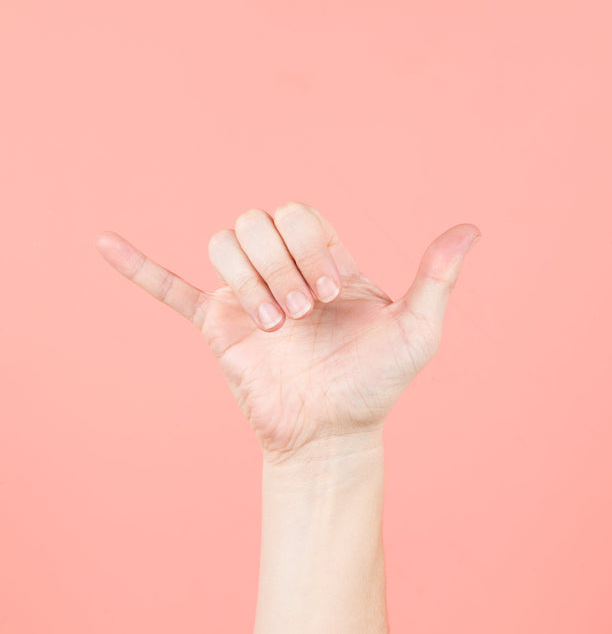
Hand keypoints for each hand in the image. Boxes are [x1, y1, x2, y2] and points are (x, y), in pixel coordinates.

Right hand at [96, 202, 480, 464]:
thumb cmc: (378, 382)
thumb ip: (437, 277)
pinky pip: (171, 290)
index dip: (312, 245)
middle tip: (303, 313)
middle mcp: (283, 266)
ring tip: (276, 326)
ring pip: (223, 242)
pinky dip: (139, 267)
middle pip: (258, 221)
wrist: (334, 433)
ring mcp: (246, 293)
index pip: (301, 214)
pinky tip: (102, 242)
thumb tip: (472, 227)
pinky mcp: (217, 325)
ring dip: (249, 279)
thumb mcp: (417, 329)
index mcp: (325, 258)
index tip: (334, 292)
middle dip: (281, 262)